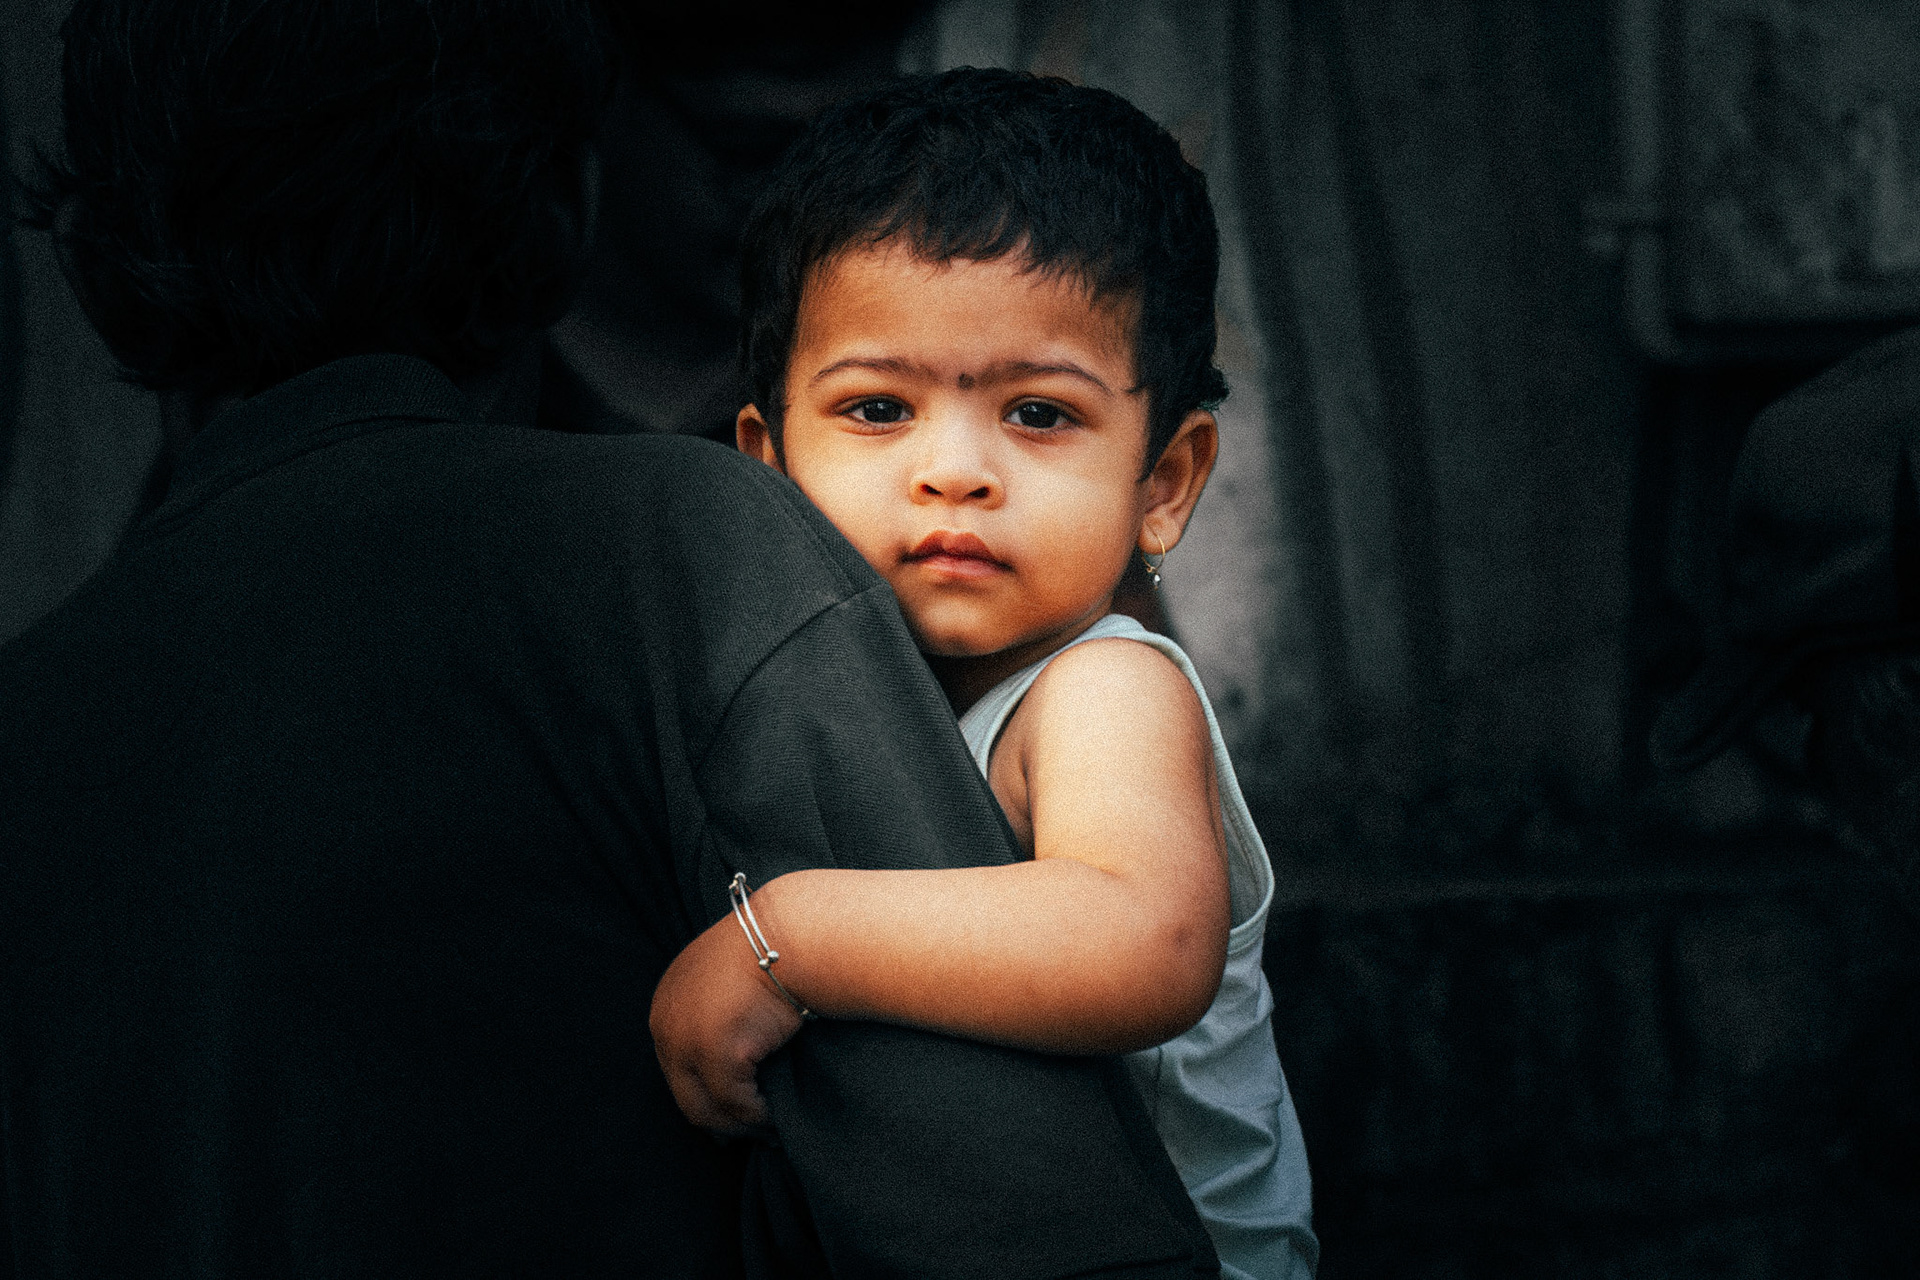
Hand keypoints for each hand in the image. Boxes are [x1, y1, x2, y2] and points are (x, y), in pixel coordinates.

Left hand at [651, 908, 807, 1133]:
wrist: (798, 932)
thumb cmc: (778, 947)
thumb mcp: (730, 974)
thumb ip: (719, 1006)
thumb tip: (738, 1050)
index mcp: (667, 999)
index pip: (676, 1064)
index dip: (704, 1093)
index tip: (729, 1115)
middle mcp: (666, 1022)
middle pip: (685, 1094)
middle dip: (719, 1121)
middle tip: (751, 1135)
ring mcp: (687, 1040)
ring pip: (707, 1108)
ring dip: (739, 1126)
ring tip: (769, 1133)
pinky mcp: (718, 1054)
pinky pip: (738, 1105)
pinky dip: (758, 1118)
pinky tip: (778, 1119)